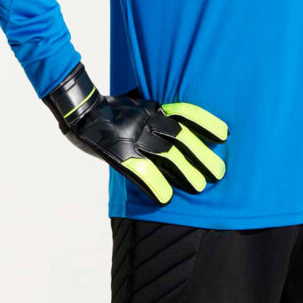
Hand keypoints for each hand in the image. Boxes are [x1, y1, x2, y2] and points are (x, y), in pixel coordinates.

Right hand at [44, 64, 227, 203]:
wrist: (78, 110)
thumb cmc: (108, 110)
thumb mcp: (136, 104)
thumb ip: (154, 114)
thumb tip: (176, 125)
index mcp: (153, 109)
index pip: (186, 113)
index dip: (206, 122)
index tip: (224, 134)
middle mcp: (147, 122)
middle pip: (182, 138)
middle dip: (202, 155)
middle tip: (219, 172)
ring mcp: (134, 139)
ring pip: (168, 155)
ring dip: (186, 171)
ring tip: (201, 186)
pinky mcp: (119, 154)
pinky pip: (141, 172)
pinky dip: (154, 185)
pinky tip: (166, 198)